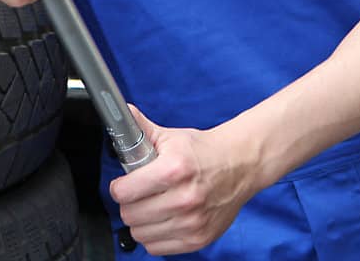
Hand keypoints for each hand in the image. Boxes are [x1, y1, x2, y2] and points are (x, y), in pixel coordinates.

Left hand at [109, 106, 259, 255]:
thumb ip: (141, 129)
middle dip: (129, 204)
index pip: (124, 192)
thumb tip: (122, 112)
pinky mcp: (199, 239)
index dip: (119, 188)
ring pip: (141, 234)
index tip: (122, 185)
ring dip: (141, 222)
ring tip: (150, 208)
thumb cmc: (204, 151)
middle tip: (137, 196)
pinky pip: (157, 248)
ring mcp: (192, 222)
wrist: (241, 164)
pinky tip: (162, 221)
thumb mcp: (171, 137)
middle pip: (130, 215)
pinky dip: (154, 236)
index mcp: (173, 170)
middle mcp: (184, 198)